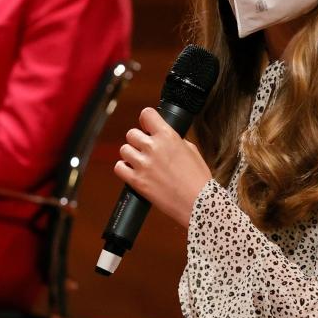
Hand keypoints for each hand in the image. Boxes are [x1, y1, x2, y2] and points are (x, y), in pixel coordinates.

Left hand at [114, 107, 212, 227]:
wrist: (198, 203)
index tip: (147, 125)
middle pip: (131, 133)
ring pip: (124, 149)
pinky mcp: (136, 181)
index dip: (146, 120)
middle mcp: (153, 147)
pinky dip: (124, 169)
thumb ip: (173, 140)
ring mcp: (143, 164)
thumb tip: (161, 136)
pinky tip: (134, 171)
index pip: (146, 114)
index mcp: (168, 136)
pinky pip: (118, 167)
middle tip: (147, 149)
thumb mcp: (191, 150)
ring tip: (142, 162)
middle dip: (138, 140)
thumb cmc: (198, 179)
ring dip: (131, 155)